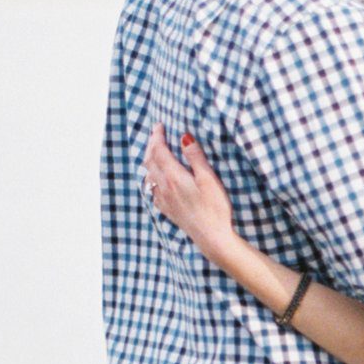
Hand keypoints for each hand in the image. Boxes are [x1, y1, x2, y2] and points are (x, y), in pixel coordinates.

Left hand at [144, 126, 235, 263]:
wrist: (212, 237)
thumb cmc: (214, 208)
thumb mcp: (208, 179)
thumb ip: (195, 157)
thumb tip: (184, 137)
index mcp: (173, 177)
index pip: (158, 150)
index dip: (157, 136)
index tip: (159, 125)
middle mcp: (164, 188)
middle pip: (149, 161)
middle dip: (151, 145)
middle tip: (156, 135)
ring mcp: (164, 200)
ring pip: (148, 176)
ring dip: (149, 161)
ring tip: (155, 153)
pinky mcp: (168, 210)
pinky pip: (152, 190)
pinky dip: (151, 179)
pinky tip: (157, 180)